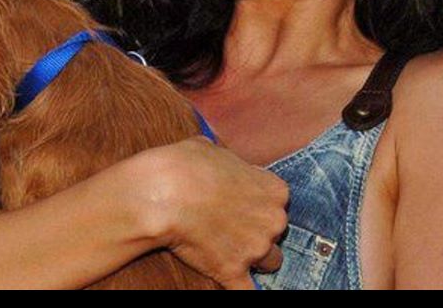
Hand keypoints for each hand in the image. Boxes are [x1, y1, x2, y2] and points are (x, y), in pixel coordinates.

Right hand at [147, 135, 288, 289]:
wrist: (164, 193)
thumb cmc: (186, 165)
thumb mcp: (215, 150)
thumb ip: (229, 163)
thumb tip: (219, 163)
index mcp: (274, 189)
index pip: (278, 201)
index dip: (258, 203)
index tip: (241, 203)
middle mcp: (273, 220)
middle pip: (276, 232)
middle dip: (257, 230)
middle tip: (231, 224)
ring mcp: (255, 248)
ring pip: (269, 262)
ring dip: (253, 258)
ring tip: (229, 250)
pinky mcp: (233, 271)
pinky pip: (247, 290)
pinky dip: (241, 287)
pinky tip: (233, 282)